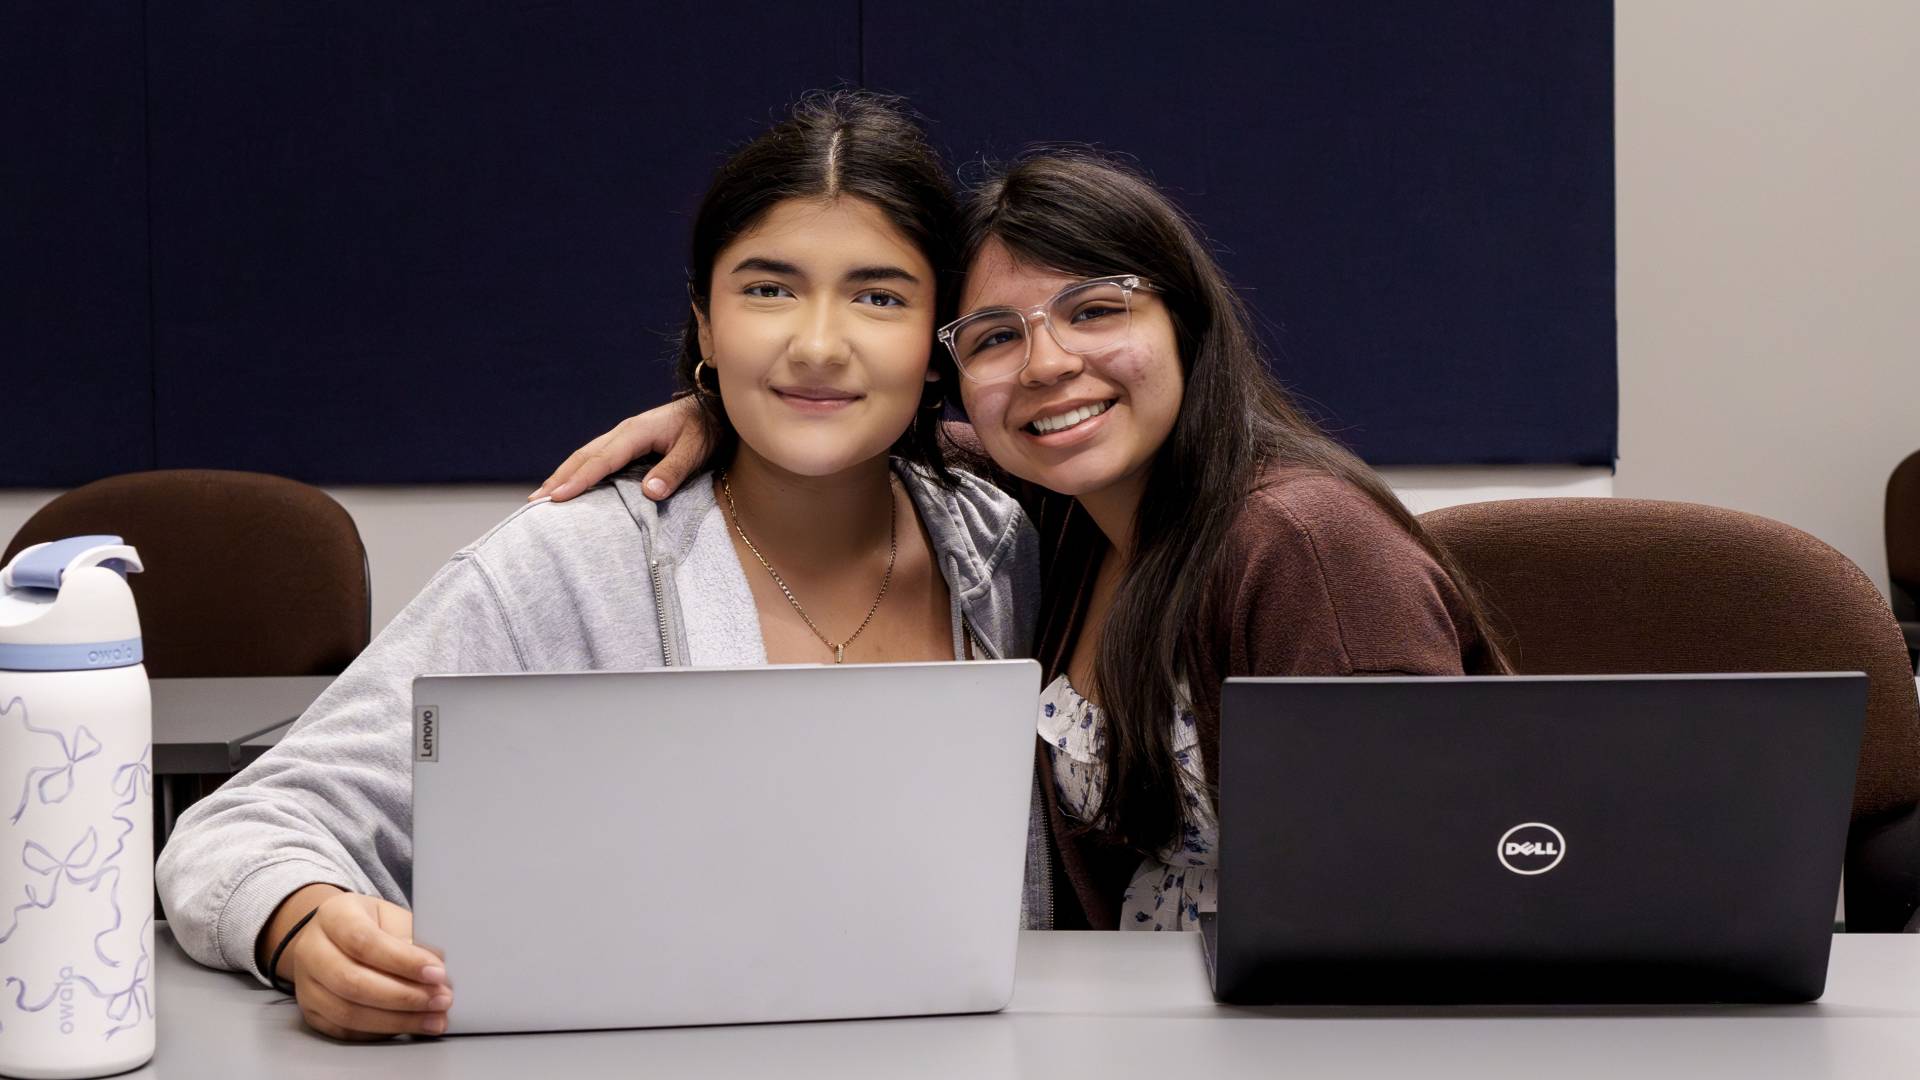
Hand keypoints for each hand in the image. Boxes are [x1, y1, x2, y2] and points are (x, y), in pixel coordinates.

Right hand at [283, 890, 451, 1040]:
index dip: (402, 960)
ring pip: (348, 1012)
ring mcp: (305, 985)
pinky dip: (382, 1032)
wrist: (333, 937)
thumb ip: (413, 939)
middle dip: (403, 996)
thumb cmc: (369, 924)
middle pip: (352, 982)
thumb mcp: (391, 918)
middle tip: (440, 999)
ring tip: (434, 1018)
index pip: (365, 941)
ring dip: (397, 1020)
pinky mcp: (311, 1013)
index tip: (437, 973)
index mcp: (334, 916)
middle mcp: (312, 950)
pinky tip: (410, 1026)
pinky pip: (346, 1031)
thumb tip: (439, 968)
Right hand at [529, 397, 711, 503]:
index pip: (601, 460)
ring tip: (542, 497)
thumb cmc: (708, 428)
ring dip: (563, 475)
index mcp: (636, 432)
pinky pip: (596, 458)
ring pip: (586, 456)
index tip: (557, 497)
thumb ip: (674, 469)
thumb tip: (651, 492)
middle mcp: (623, 432)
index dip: (579, 480)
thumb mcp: (697, 449)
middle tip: (536, 502)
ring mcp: (623, 436)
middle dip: (559, 478)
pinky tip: (569, 485)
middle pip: (584, 457)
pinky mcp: (627, 443)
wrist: (714, 407)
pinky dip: (578, 471)